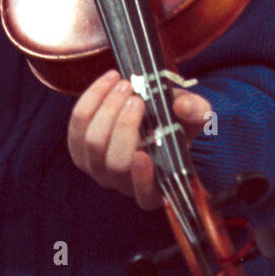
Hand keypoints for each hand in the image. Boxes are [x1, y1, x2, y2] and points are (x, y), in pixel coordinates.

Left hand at [67, 68, 211, 209]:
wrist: (152, 113)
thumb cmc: (175, 124)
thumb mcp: (194, 118)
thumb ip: (197, 112)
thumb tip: (183, 107)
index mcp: (155, 187)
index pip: (146, 196)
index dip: (141, 179)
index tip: (143, 156)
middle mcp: (122, 183)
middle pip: (115, 163)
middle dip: (124, 126)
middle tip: (136, 98)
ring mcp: (96, 167)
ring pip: (93, 143)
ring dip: (107, 108)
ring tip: (125, 85)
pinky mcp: (78, 147)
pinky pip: (78, 123)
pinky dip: (92, 98)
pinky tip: (110, 79)